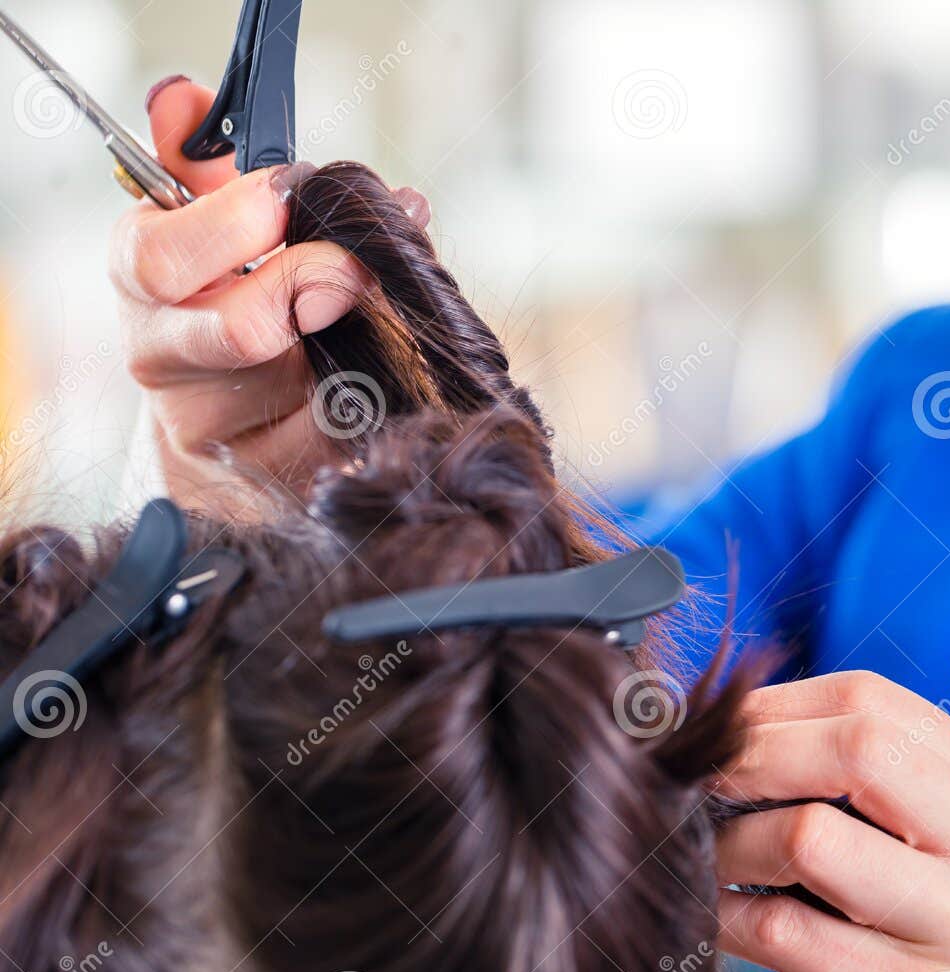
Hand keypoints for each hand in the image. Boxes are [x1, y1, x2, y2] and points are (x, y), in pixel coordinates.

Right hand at [111, 77, 429, 502]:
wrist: (222, 421)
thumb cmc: (227, 299)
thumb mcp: (207, 223)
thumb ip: (203, 160)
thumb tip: (182, 101)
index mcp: (142, 283)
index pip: (163, 257)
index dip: (237, 222)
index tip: (296, 191)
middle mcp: (164, 362)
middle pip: (240, 331)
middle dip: (315, 288)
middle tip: (361, 267)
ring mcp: (212, 431)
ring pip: (304, 392)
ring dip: (366, 350)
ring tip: (396, 321)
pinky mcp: (262, 483)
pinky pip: (336, 447)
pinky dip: (378, 410)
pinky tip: (398, 383)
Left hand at [715, 671, 949, 971]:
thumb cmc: (943, 934)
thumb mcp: (940, 842)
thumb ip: (870, 777)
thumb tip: (728, 722)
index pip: (874, 703)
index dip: (774, 708)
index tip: (719, 731)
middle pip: (859, 748)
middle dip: (752, 756)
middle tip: (695, 782)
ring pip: (811, 837)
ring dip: (730, 843)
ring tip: (705, 857)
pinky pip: (784, 932)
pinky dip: (726, 915)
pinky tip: (716, 917)